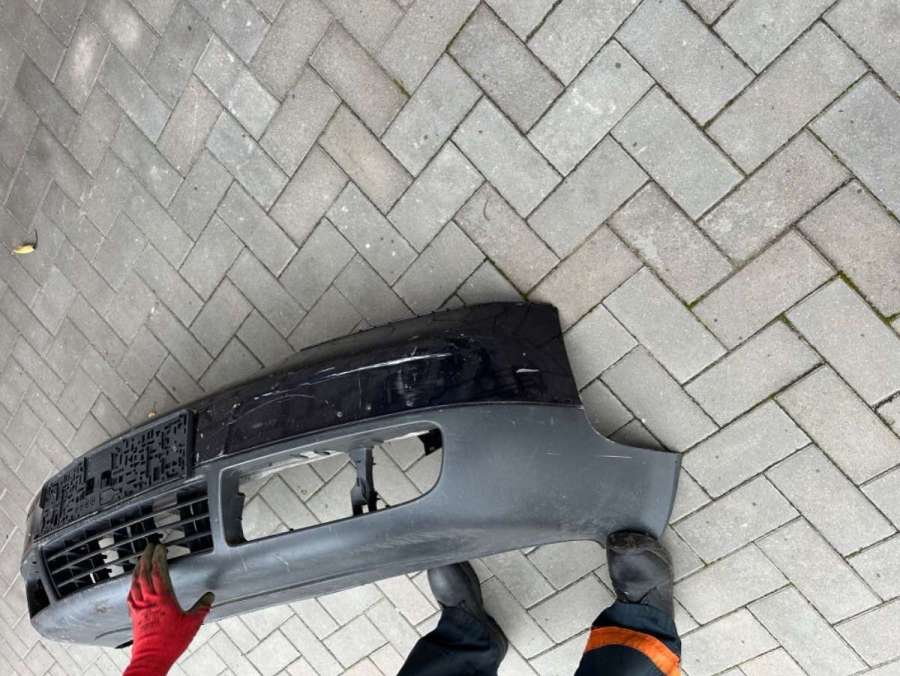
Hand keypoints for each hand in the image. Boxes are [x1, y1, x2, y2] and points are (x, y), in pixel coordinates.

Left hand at [123, 543, 213, 675]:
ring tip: (140, 559)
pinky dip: (132, 584)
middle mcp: (149, 600)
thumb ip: (202, 607)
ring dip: (137, 568)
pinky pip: (130, 594)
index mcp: (163, 598)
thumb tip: (209, 596)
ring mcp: (139, 607)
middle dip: (146, 556)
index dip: (159, 556)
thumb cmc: (170, 642)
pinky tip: (133, 583)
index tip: (161, 546)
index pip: (158, 571)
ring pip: (135, 582)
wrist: (151, 658)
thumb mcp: (192, 623)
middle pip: (144, 572)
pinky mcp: (134, 615)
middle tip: (149, 546)